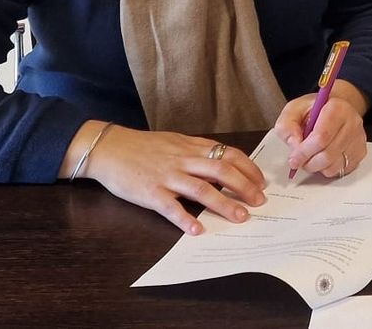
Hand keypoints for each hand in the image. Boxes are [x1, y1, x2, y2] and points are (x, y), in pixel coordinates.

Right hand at [62, 121, 266, 234]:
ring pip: (202, 189)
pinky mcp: (150, 192)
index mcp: (191, 147)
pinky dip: (185, 219)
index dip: (248, 168)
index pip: (228, 154)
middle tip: (259, 202)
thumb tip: (223, 162)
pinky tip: (197, 230)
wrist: (110, 148)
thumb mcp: (175, 141)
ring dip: (224, 204)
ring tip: (240, 217)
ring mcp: (167, 176)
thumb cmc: (143, 147)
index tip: (261, 182)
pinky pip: (170, 207)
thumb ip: (197, 151)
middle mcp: (183, 159)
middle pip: (222, 171)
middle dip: (244, 186)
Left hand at [273, 80, 369, 178]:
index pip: (321, 137)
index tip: (294, 159)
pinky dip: (327, 169)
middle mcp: (352, 122)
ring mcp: (358, 139)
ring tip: (311, 157)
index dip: (304, 152)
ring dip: (317, 167)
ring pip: (334, 166)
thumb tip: (295, 145)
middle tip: (299, 160)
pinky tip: (322, 157)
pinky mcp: (360, 152)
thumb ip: (287, 125)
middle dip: (308, 162)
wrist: (334, 109)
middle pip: (328, 155)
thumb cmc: (314, 110)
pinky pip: (341, 171)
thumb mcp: (294, 110)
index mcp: (336, 108)